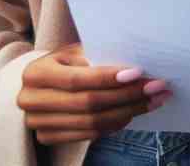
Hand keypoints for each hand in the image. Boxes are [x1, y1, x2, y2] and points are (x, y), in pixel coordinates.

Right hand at [17, 43, 171, 145]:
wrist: (42, 82)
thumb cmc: (66, 61)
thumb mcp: (76, 51)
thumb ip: (99, 56)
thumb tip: (137, 61)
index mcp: (37, 72)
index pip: (78, 79)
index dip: (109, 78)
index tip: (139, 73)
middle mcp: (31, 100)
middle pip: (89, 103)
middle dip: (128, 96)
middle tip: (157, 88)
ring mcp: (38, 123)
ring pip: (92, 122)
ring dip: (129, 112)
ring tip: (154, 100)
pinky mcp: (49, 137)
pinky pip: (90, 135)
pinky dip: (116, 124)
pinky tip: (134, 112)